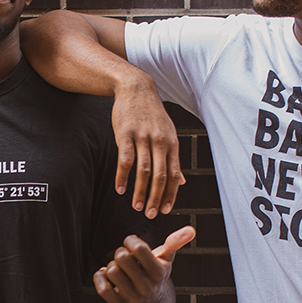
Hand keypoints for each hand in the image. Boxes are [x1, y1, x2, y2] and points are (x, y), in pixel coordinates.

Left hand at [94, 226, 195, 302]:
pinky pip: (102, 288)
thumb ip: (175, 243)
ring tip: (119, 268)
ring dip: (110, 265)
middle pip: (122, 258)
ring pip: (111, 271)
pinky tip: (106, 274)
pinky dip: (99, 277)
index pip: (139, 248)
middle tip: (124, 256)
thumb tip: (191, 230)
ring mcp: (133, 298)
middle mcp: (147, 287)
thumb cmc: (155, 275)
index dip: (131, 240)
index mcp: (159, 273)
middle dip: (120, 252)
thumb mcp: (166, 259)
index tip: (130, 242)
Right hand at [112, 80, 183, 218]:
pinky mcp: (126, 134)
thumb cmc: (152, 114)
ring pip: (144, 171)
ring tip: (136, 206)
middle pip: (161, 176)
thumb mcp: (168, 133)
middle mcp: (160, 142)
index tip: (166, 210)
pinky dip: (122, 177)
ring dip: (140, 192)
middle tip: (151, 214)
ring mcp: (143, 137)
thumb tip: (182, 182)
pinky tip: (120, 189)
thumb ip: (173, 158)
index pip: (174, 174)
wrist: (136, 88)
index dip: (171, 194)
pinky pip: (125, 160)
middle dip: (156, 198)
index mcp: (172, 144)